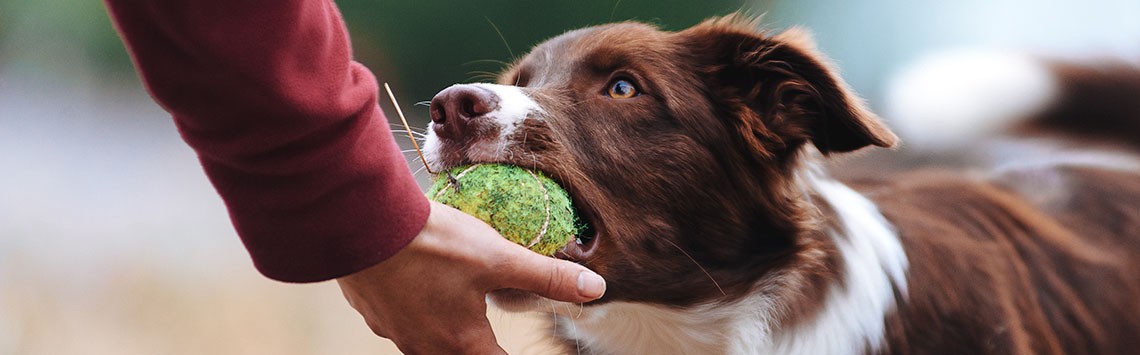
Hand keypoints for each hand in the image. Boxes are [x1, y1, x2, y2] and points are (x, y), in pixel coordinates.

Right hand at [336, 201, 605, 353]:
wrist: (361, 225)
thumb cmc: (431, 243)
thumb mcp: (498, 257)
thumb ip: (546, 275)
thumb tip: (595, 287)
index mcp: (461, 343)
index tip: (516, 348)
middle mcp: (425, 347)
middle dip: (479, 346)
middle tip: (488, 333)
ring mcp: (394, 332)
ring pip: (428, 343)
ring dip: (447, 330)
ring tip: (458, 306)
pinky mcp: (372, 312)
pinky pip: (400, 321)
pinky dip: (416, 309)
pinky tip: (418, 284)